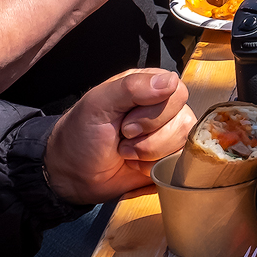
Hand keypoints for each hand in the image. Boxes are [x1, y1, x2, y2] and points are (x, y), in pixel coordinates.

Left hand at [45, 68, 192, 203]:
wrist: (72, 175)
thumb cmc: (81, 134)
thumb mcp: (98, 104)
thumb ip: (132, 87)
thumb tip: (171, 81)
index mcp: (149, 85)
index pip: (177, 93)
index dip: (154, 113)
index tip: (125, 122)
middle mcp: (164, 106)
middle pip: (184, 120)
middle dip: (150, 137)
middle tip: (123, 137)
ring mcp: (168, 134)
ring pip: (183, 143)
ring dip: (149, 153)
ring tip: (126, 152)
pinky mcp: (168, 158)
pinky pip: (180, 162)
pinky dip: (154, 167)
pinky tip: (136, 164)